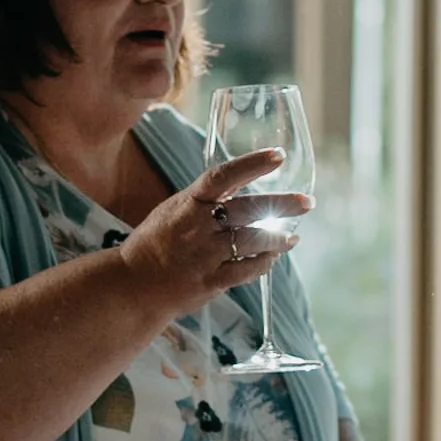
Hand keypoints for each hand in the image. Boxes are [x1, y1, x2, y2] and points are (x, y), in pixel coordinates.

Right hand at [114, 149, 307, 319]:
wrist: (133, 284)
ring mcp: (204, 255)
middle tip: (307, 202)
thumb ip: (204, 199)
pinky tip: (272, 257)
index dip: (252, 164)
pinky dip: (264, 263)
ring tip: (291, 237)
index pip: (223, 176)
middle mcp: (197, 226)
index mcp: (187, 203)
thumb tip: (239, 184)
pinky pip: (247, 270)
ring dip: (278, 238)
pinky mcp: (210, 281)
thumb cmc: (155, 242)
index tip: (278, 155)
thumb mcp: (173, 210)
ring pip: (253, 241)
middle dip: (282, 204)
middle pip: (248, 210)